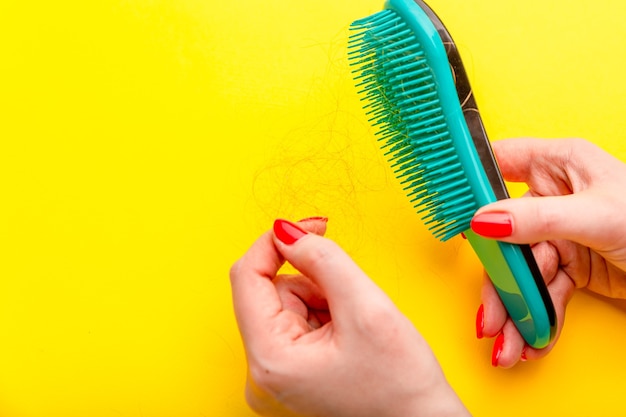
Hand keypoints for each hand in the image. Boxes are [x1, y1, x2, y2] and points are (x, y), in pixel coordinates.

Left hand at [230, 218, 469, 416]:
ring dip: (322, 296)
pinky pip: (297, 318)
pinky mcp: (289, 370)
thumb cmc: (400, 386)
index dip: (277, 242)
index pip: (247, 276)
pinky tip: (348, 332)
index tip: (310, 226)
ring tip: (353, 322)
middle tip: (349, 297)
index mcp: (269, 359)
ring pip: (287, 300)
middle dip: (312, 279)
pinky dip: (324, 311)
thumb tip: (287, 231)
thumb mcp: (366, 308)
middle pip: (270, 289)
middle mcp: (262, 371)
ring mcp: (275, 372)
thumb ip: (323, 258)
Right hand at [471, 138, 625, 366]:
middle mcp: (555, 198)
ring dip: (516, 310)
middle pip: (504, 235)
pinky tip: (534, 339)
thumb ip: (538, 219)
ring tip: (510, 343)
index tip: (448, 209)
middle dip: (499, 281)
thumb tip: (485, 221)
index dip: (472, 183)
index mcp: (561, 165)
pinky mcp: (570, 266)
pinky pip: (545, 291)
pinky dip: (539, 316)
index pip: (501, 163)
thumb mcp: (596, 216)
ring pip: (522, 271)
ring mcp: (559, 234)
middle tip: (492, 316)